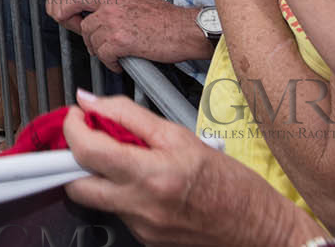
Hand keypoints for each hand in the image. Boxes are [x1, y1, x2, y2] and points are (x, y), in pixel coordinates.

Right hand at [47, 0, 111, 30]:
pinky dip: (58, 5)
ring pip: (51, 7)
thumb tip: (85, 32)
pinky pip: (50, 0)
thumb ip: (91, 19)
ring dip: (62, 12)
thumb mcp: (104, 4)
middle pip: (55, 12)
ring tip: (75, 11)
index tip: (83, 24)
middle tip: (80, 19)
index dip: (73, 24)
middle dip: (68, 19)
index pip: (62, 15)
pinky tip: (70, 6)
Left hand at [63, 93, 324, 246]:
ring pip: (96, 199)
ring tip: (122, 158)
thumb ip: (128, 115)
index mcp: (151, 176)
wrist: (262, 231)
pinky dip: (120, 193)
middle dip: (72, 158)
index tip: (76, 114)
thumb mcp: (180, 135)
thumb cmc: (232, 184)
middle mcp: (141, 208)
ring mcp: (141, 229)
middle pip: (75, 184)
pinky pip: (118, 212)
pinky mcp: (145, 240)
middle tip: (88, 138)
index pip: (87, 151)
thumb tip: (91, 101)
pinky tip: (143, 182)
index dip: (72, 127)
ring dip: (97, 175)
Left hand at [78, 0, 211, 71]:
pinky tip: (119, 65)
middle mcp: (111, 9)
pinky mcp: (121, 42)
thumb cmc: (168, 16)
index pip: (80, 0)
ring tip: (112, 58)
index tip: (70, 22)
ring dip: (101, 53)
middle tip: (101, 48)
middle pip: (86, 27)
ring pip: (94, 43)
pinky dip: (110, 63)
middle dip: (91, 40)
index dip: (70, 11)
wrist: (186, 29)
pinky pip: (105, 55)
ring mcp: (115, 25)